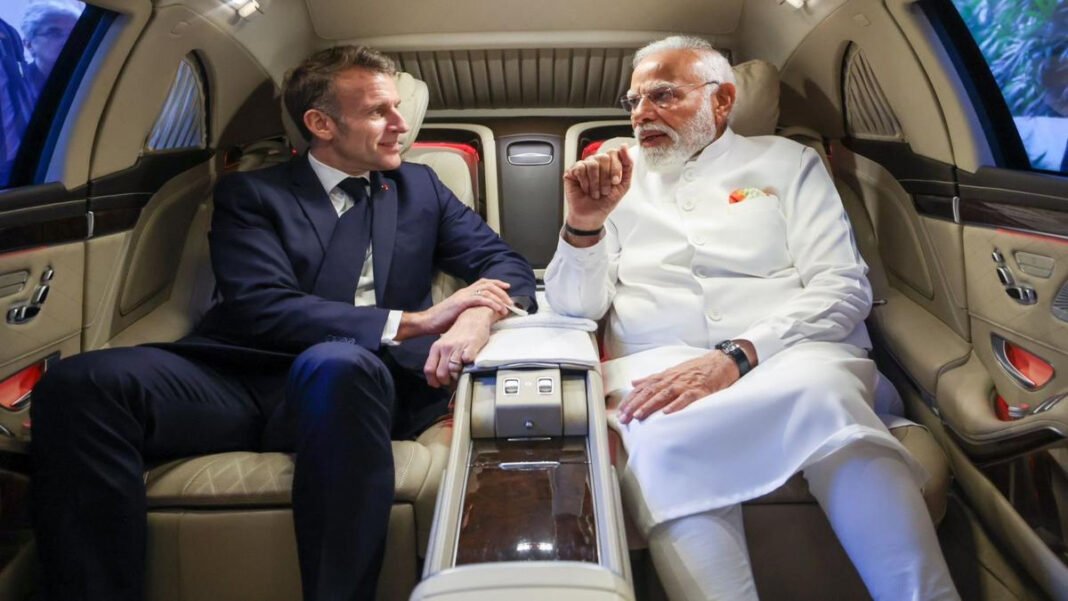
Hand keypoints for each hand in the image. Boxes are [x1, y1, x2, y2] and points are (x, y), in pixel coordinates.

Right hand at [399, 278, 513, 339]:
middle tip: (510, 302)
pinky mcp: (462, 302)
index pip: (484, 282)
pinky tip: (499, 309)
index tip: (507, 287)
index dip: (497, 283)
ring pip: (487, 291)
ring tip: (507, 308)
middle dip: (502, 292)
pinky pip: (481, 299)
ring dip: (499, 299)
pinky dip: (492, 303)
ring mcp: (463, 295)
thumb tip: (482, 316)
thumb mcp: (459, 313)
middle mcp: (465, 291)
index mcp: (465, 292)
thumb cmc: (442, 321)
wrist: (428, 321)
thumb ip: (470, 311)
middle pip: (488, 284)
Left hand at [424, 306, 495, 387]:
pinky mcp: (471, 346)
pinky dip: (469, 366)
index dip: (434, 381)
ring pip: (453, 370)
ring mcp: (458, 347)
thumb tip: (436, 376)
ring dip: (458, 377)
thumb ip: (439, 358)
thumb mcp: (444, 344)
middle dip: (447, 382)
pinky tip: (469, 365)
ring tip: (461, 375)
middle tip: (452, 382)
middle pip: (441, 373)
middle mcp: (445, 348)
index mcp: (436, 348)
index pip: (429, 370)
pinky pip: (468, 361)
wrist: (473, 317)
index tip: (439, 384)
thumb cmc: (459, 333)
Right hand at [563, 146, 632, 231]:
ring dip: (596, 183)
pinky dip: (585, 183)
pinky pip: (580, 168)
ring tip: (595, 192)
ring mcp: (584, 165)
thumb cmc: (605, 202)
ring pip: (592, 163)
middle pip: (603, 157)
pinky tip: (585, 189)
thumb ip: (628, 165)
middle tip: (604, 190)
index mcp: (609, 163)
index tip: (615, 182)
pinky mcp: (572, 171)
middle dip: (606, 178)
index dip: (616, 168)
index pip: (614, 153)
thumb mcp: (623, 185)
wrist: (591, 215)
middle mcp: (596, 162)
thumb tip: (624, 147)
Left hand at [617, 351, 739, 423]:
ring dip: (650, 406)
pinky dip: (676, 405)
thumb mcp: (671, 372)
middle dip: (635, 405)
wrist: (720, 362)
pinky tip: (667, 412)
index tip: (620, 411)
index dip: (630, 400)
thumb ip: (652, 379)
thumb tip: (633, 383)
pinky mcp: (699, 390)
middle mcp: (672, 380)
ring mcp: (685, 385)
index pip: (643, 388)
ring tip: (638, 416)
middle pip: (649, 392)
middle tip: (624, 418)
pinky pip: (686, 398)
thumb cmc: (696, 369)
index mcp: (664, 377)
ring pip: (663, 395)